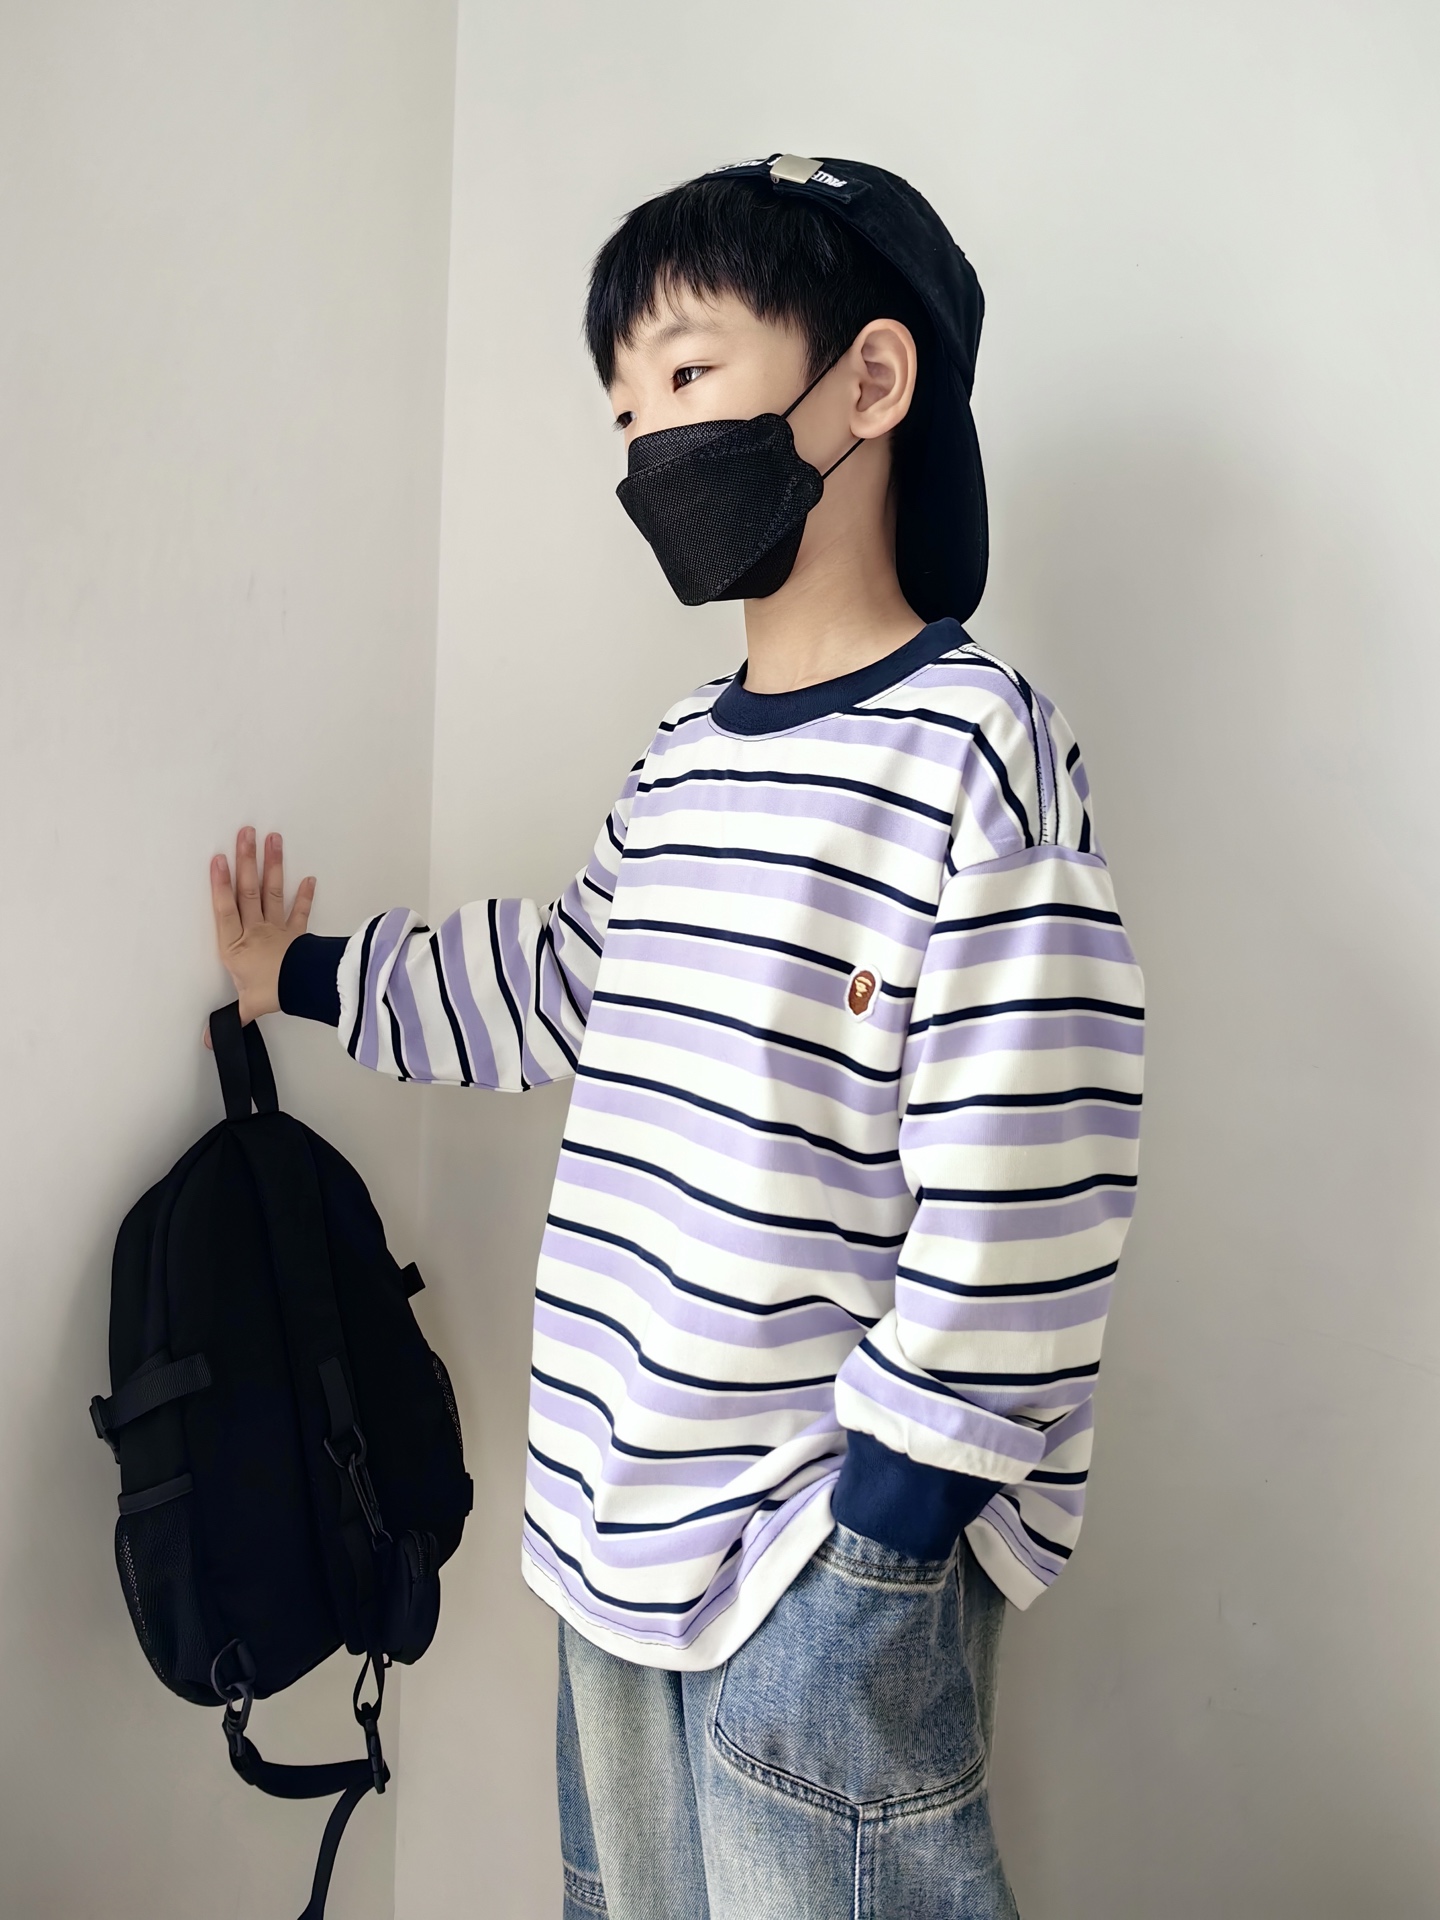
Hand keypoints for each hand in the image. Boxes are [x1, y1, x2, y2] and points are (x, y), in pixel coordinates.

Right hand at [209, 828, 315, 1035]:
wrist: (303, 990)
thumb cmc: (270, 993)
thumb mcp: (246, 1006)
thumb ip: (230, 1017)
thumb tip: (209, 1042)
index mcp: (235, 946)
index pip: (224, 909)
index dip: (219, 884)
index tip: (218, 858)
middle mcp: (254, 932)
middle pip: (248, 891)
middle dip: (246, 860)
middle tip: (245, 832)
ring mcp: (277, 930)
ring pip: (272, 892)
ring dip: (273, 865)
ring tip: (274, 838)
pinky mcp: (298, 936)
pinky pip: (301, 913)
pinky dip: (305, 897)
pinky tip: (309, 878)